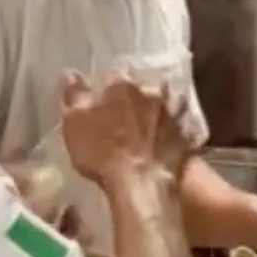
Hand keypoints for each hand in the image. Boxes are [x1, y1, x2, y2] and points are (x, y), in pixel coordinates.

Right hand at [60, 71, 191, 184]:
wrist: (143, 182)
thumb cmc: (103, 152)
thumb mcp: (75, 123)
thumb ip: (75, 95)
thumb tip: (71, 74)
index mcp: (121, 82)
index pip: (110, 77)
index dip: (104, 92)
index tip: (99, 105)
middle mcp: (150, 90)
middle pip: (138, 87)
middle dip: (130, 98)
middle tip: (121, 117)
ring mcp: (170, 110)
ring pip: (159, 103)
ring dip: (151, 110)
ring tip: (141, 128)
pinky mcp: (185, 132)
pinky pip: (177, 123)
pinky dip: (168, 128)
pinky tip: (161, 139)